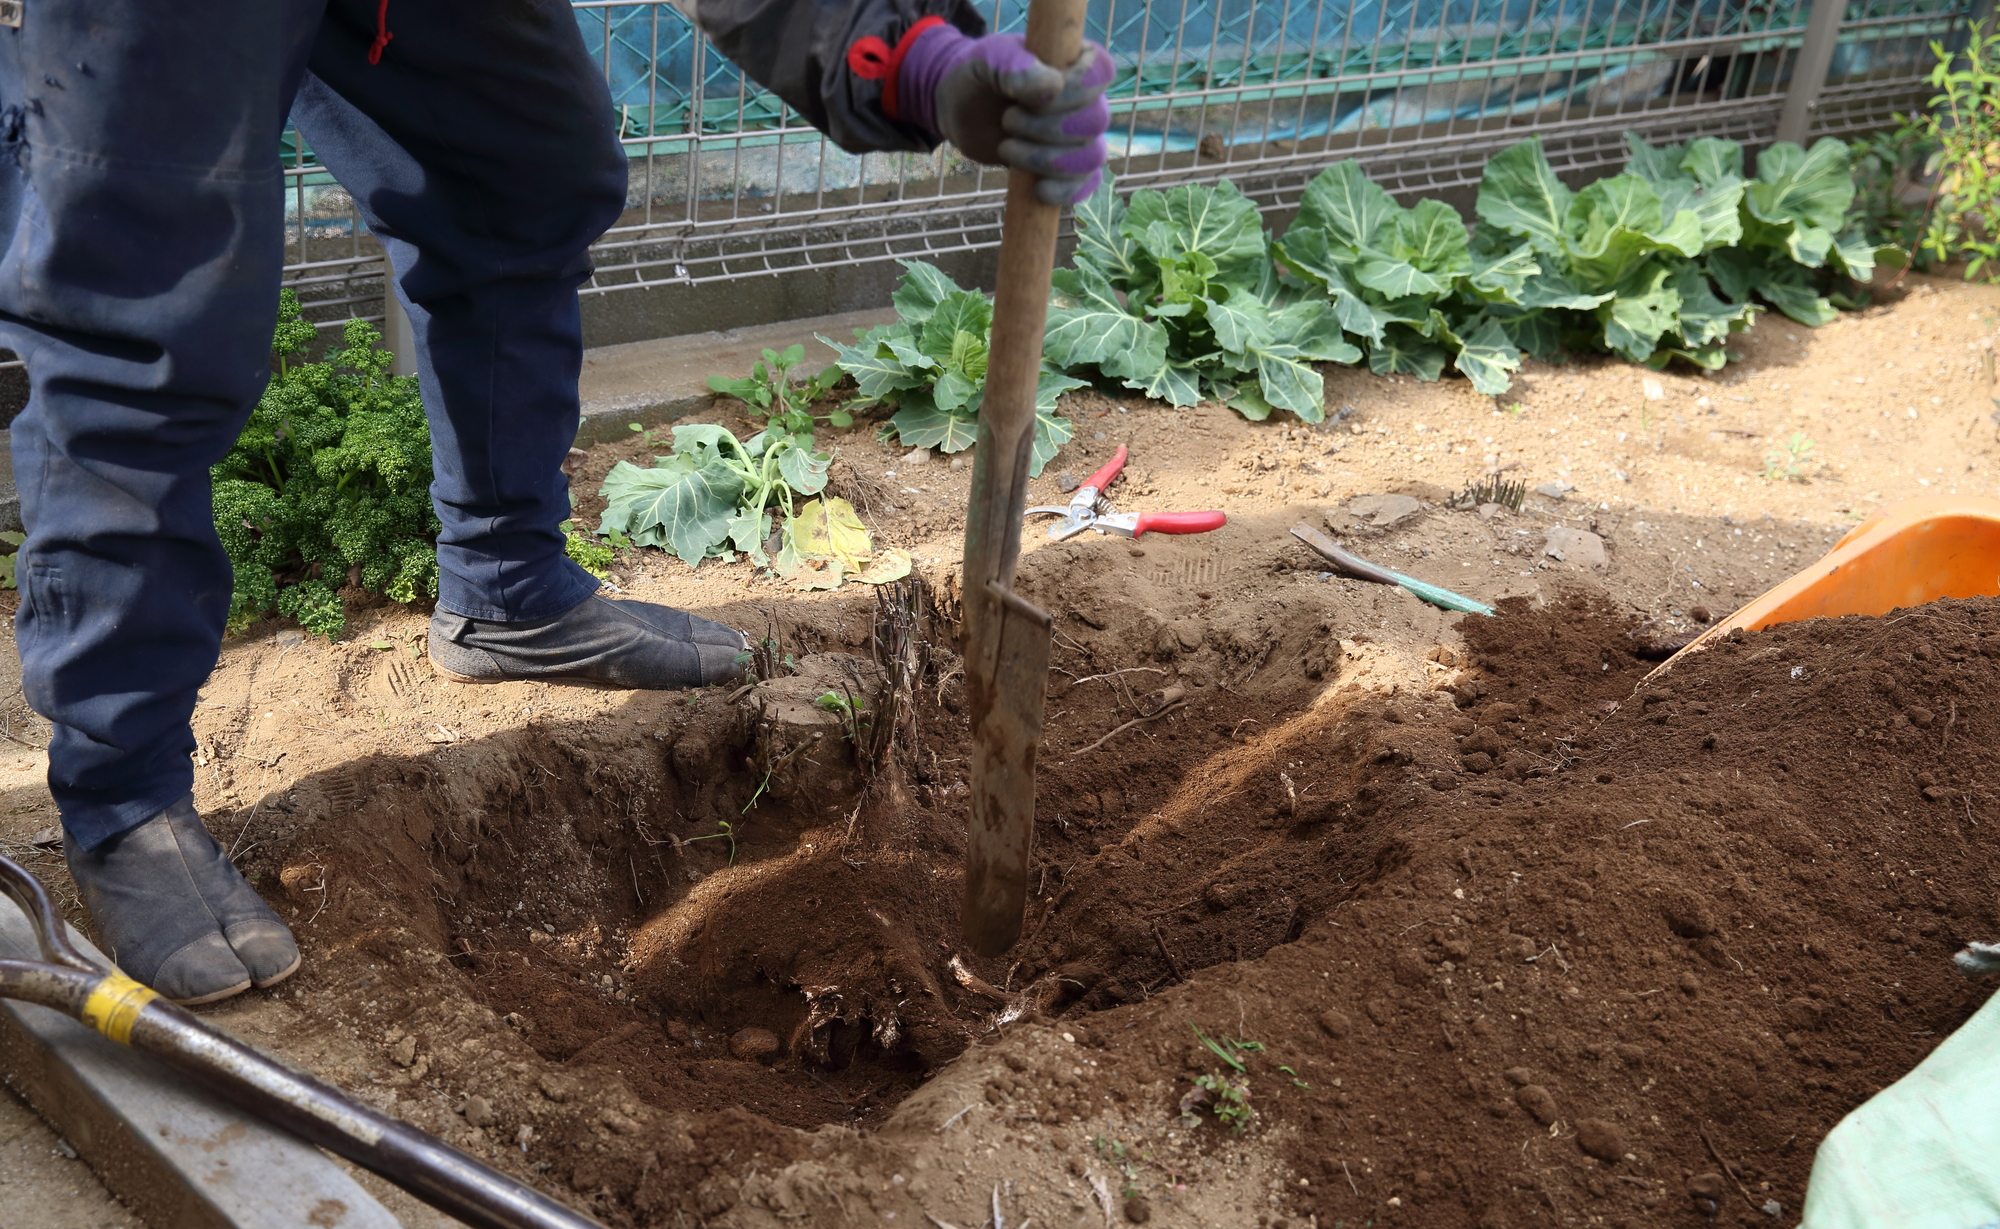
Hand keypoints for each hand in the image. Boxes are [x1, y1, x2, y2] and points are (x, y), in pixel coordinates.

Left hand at [896, 27, 1112, 205]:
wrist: (962, 110)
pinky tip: (1039, 190)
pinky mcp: (1069, 170)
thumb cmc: (980, 76)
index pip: (1100, 73)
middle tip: (1008, 119)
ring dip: (1047, 160)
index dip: (1075, 88)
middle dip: (1046, 128)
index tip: (1035, 96)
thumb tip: (1053, 87)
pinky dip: (1065, 192)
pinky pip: (1085, 186)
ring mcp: (1081, 137)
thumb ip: (1015, 65)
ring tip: (1007, 148)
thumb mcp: (989, 60)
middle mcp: (1088, 100)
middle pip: (1094, 121)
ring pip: (1090, 158)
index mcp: (1077, 62)